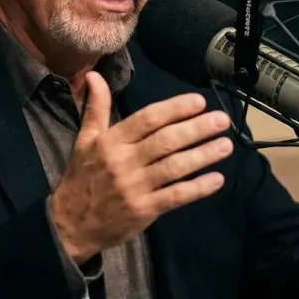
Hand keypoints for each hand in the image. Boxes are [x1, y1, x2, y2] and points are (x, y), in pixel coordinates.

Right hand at [49, 71, 233, 264]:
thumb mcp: (85, 140)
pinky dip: (197, 188)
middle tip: (222, 120)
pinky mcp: (144, 210)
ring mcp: (135, 187)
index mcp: (111, 141)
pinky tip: (217, 179)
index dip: (175, 109)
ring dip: (203, 155)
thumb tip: (94, 75)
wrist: (71, 224)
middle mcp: (124, 161)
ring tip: (226, 145)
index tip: (199, 102)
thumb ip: (96, 107)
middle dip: (196, 129)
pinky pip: (175, 196)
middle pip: (165, 141)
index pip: (147, 119)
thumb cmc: (82, 177)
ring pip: (174, 167)